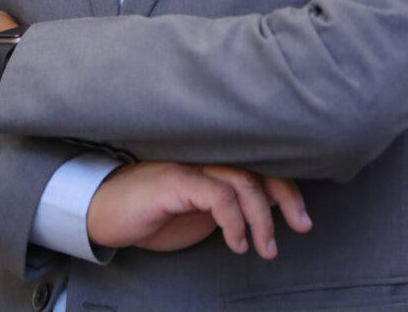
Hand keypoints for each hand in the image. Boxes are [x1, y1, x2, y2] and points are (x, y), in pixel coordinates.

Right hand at [86, 161, 311, 257]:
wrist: (104, 212)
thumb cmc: (154, 213)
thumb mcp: (202, 213)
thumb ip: (232, 204)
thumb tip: (271, 210)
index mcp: (216, 163)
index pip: (262, 166)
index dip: (287, 189)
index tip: (303, 220)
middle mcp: (207, 158)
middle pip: (260, 168)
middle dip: (287, 197)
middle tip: (301, 227)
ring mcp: (191, 166)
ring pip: (243, 182)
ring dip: (261, 219)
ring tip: (265, 248)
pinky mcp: (175, 181)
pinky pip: (217, 196)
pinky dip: (234, 220)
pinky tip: (237, 243)